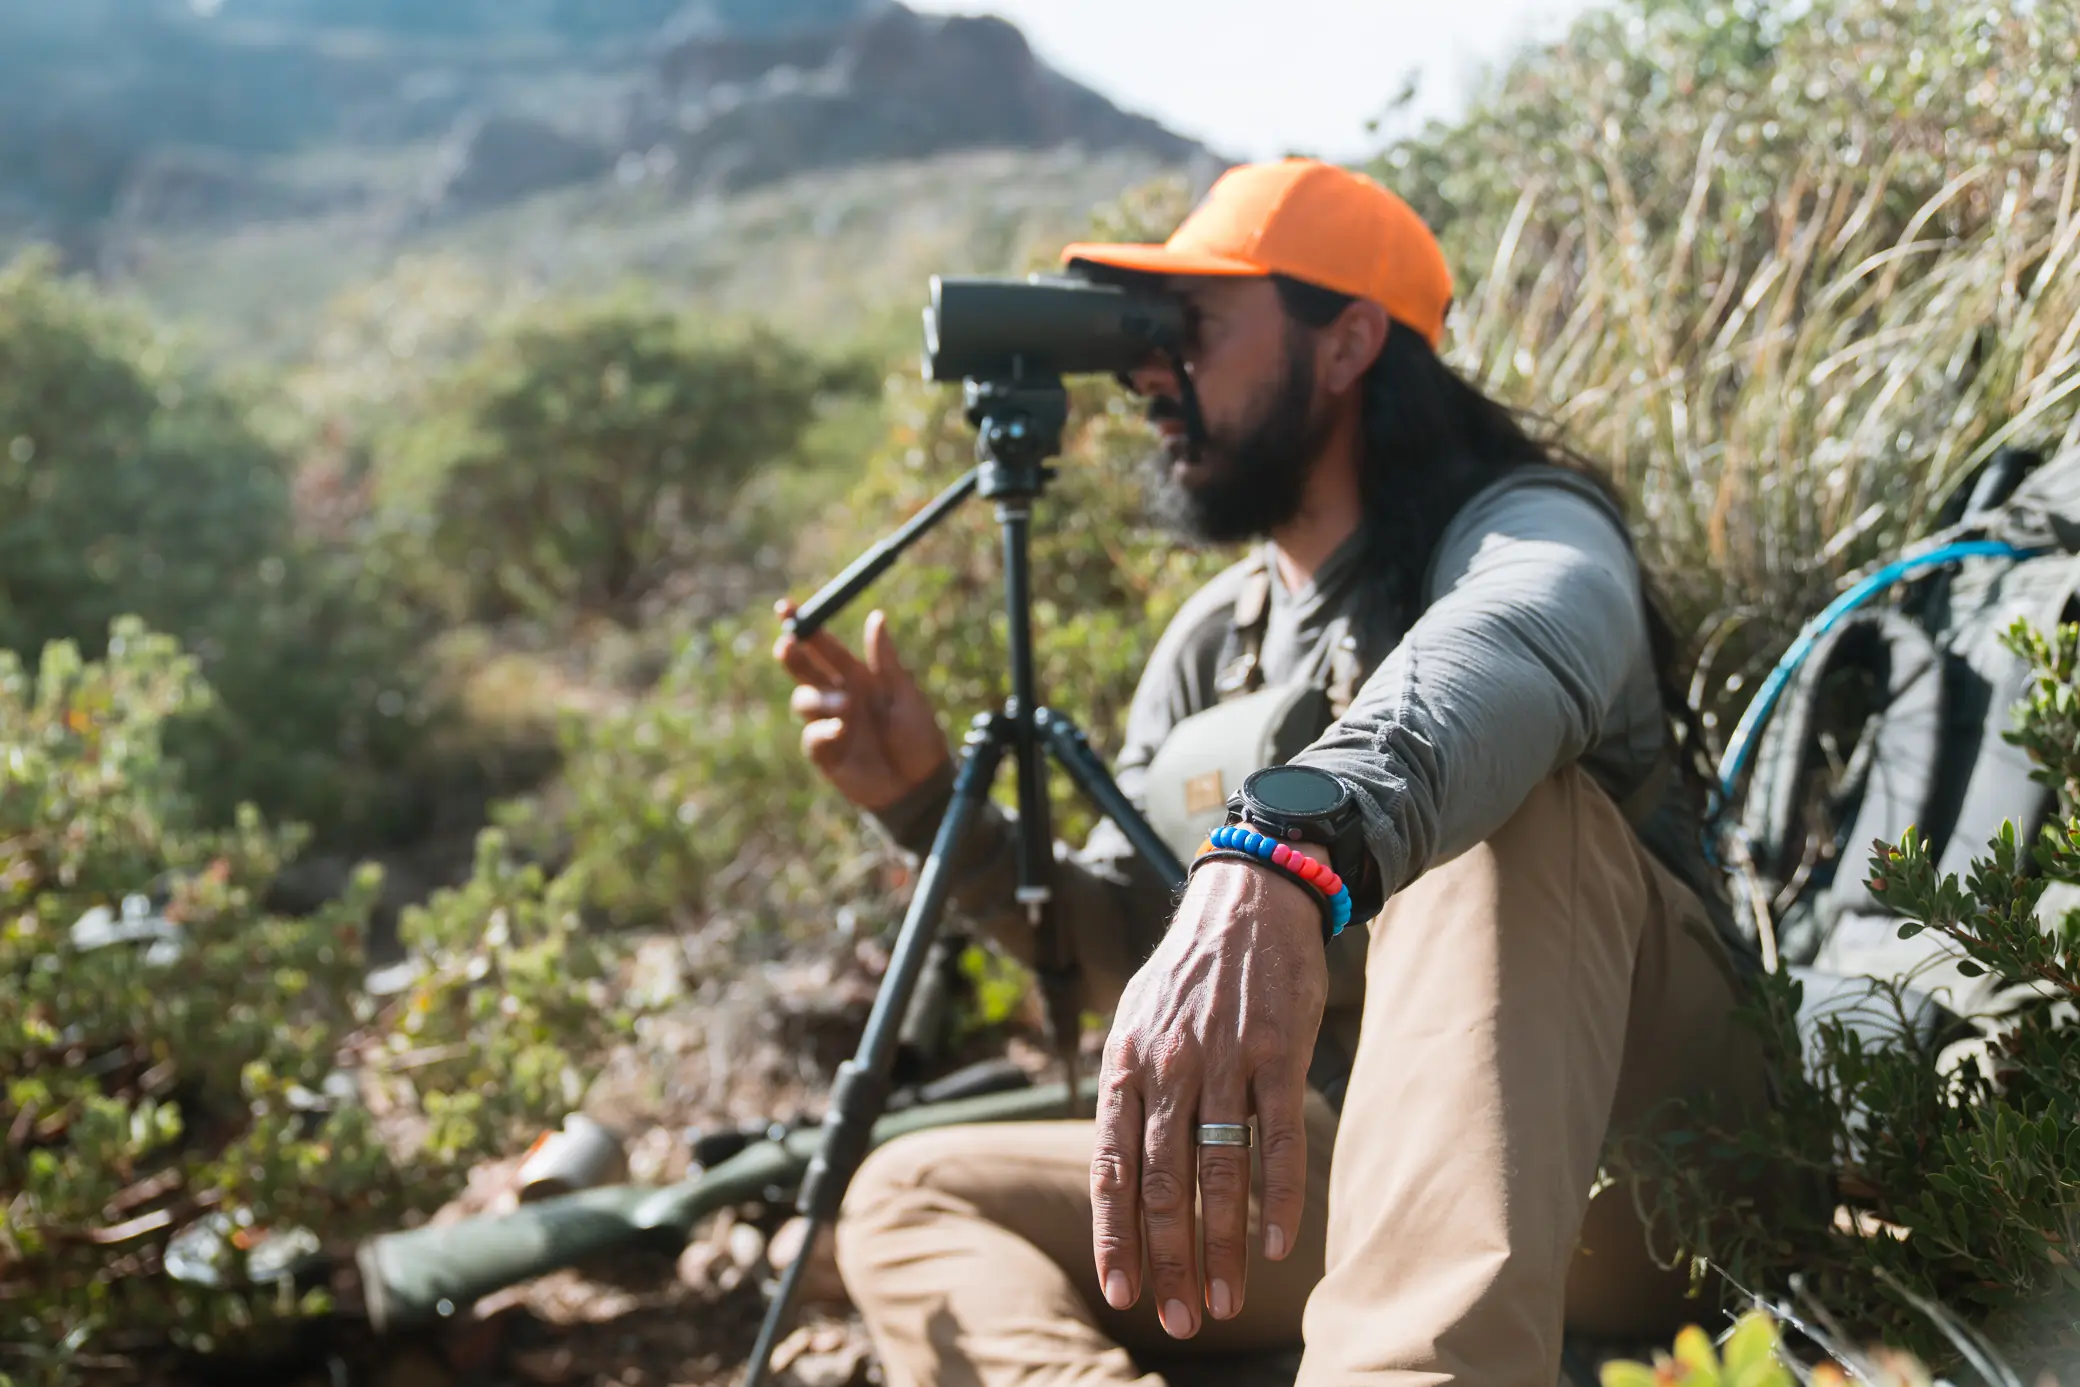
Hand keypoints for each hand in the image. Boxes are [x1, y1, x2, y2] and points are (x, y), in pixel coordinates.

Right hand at [773, 599, 950, 812]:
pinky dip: (824, 731)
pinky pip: (812, 735)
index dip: (804, 625)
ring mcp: (828, 723)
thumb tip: (877, 616)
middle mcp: (838, 695)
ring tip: (847, 708)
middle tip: (787, 643)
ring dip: (821, 699)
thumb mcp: (904, 694)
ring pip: (805, 699)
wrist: (919, 784)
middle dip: (791, 653)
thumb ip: (885, 660)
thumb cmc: (917, 736)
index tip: (786, 607)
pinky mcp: (824, 752)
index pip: (823, 646)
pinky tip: (843, 734)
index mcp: (857, 676)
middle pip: (803, 668)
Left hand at [1090, 837, 1329, 1338]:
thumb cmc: (1186, 974)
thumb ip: (1125, 1092)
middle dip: (1167, 1259)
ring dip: (1220, 1245)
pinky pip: (1278, 1138)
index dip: (1115, 1235)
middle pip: (1164, 1184)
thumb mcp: (1134, 1021)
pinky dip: (1277, 1196)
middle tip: (1177, 1320)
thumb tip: (1114, 1172)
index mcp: (1125, 1064)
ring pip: (1219, 1172)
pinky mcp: (1279, 1053)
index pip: (1112, 1167)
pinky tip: (1276, 1245)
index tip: (1122, 1292)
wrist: (1246, 900)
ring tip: (1220, 1300)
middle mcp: (1169, 1066)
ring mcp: (1225, 1060)